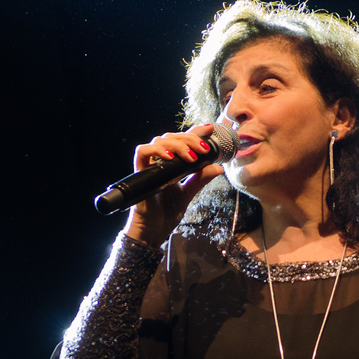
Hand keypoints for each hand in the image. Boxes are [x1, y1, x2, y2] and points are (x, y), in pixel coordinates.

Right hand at [125, 124, 224, 246]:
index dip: (194, 131)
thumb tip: (218, 168)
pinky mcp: (140, 172)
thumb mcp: (188, 193)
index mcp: (170, 164)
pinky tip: (170, 157)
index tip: (210, 129)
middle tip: (204, 148)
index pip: (181, 141)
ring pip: (160, 141)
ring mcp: (149, 165)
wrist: (154, 230)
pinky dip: (156, 150)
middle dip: (190, 138)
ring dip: (178, 144)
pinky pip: (143, 152)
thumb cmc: (166, 213)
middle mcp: (159, 161)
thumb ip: (200, 179)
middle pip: (172, 136)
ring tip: (192, 157)